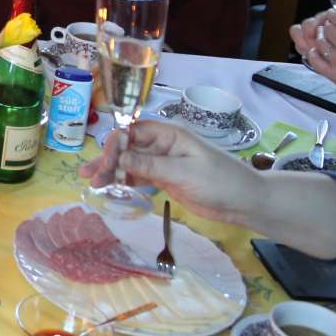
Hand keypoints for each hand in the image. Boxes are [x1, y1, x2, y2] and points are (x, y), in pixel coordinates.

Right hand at [83, 120, 335, 258]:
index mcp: (169, 134)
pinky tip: (110, 188)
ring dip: (111, 172)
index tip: (103, 159)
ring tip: (91, 183)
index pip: (133, 131)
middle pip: (127, 148)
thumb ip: (150, 164)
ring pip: (129, 164)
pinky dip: (124, 182)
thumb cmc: (220, 180)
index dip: (115, 142)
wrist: (246, 203)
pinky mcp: (165, 180)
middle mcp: (162, 145)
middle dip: (107, 159)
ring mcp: (163, 163)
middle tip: (90, 175)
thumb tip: (117, 155)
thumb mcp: (183, 171)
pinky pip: (138, 177)